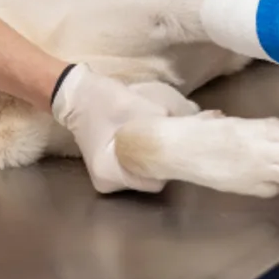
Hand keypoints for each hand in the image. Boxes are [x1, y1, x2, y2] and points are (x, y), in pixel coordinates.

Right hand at [51, 64, 176, 193]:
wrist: (76, 94)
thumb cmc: (103, 100)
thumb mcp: (139, 104)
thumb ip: (170, 116)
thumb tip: (203, 120)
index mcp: (109, 174)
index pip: (156, 180)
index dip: (169, 158)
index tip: (176, 138)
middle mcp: (109, 184)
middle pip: (152, 176)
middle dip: (164, 155)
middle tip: (172, 130)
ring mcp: (110, 177)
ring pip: (146, 170)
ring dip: (156, 151)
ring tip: (159, 129)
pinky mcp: (113, 167)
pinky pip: (138, 164)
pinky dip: (147, 150)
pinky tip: (148, 133)